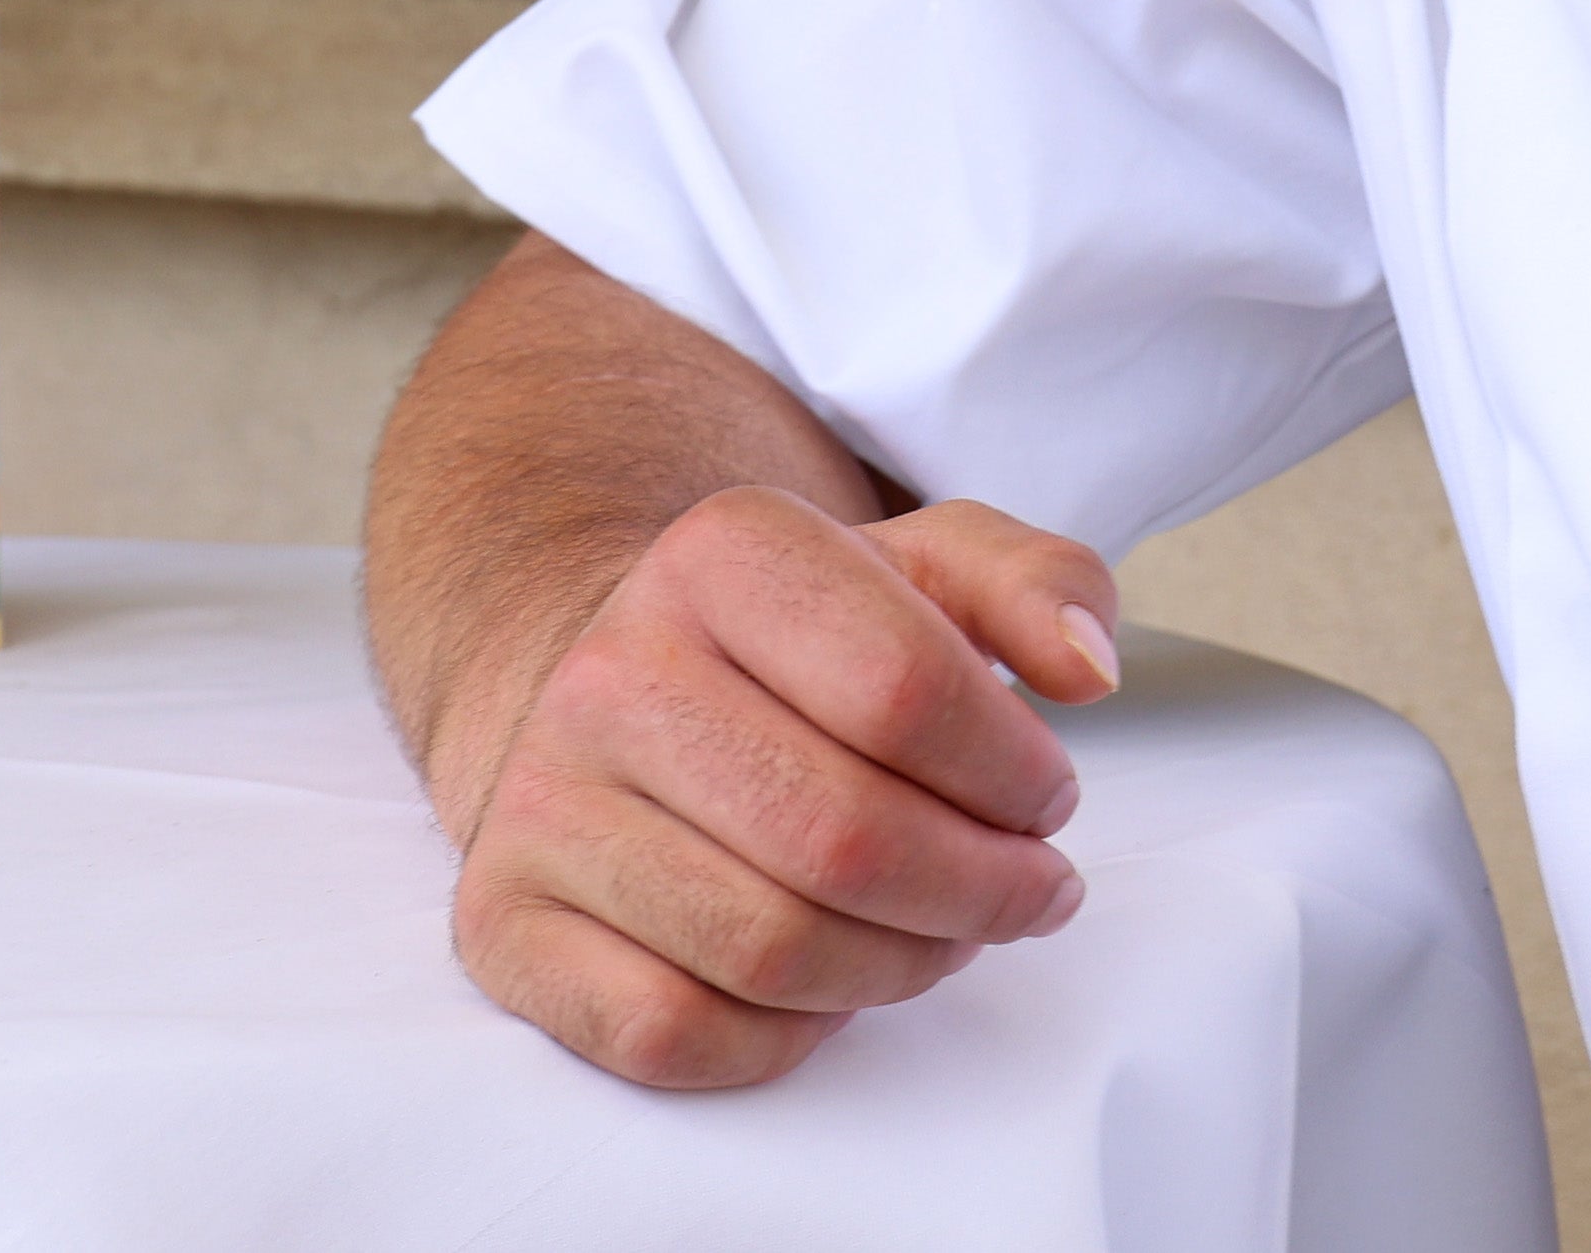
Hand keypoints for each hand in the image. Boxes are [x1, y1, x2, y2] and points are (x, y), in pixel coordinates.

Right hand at [440, 483, 1131, 1088]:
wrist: (608, 690)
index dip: (1015, 773)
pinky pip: (672, 1033)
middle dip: (981, 891)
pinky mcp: (503, 922)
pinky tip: (829, 988)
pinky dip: (783, 1039)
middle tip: (1029, 894)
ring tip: (945, 936)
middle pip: (846, 838)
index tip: (1049, 802)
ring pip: (770, 949)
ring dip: (899, 969)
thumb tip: (1086, 667)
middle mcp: (609, 666)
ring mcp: (540, 802)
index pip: (909, 688)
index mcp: (722, 552)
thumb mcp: (926, 571)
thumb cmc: (800, 648)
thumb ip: (1038, 582)